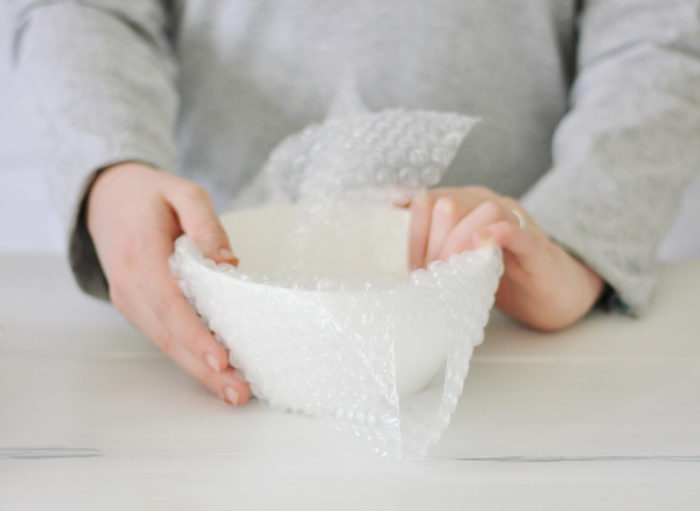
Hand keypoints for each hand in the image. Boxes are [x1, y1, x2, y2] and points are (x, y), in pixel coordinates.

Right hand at [87, 162, 249, 404]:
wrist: (107, 198)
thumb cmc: (151, 196)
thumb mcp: (184, 193)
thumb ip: (207, 225)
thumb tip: (230, 265)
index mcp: (140, 254)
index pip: (170, 303)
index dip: (195, 335)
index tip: (221, 360)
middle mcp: (129, 284)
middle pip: (168, 334)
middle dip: (203, 368)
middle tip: (237, 393)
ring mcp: (129, 299)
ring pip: (164, 342)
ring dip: (198, 370)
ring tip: (232, 391)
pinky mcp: (136, 307)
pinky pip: (162, 335)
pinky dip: (188, 355)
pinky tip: (213, 371)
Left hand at [408, 187, 603, 330]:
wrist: (551, 292)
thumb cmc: (497, 274)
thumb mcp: (455, 258)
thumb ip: (427, 246)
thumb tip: (388, 243)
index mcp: (463, 203)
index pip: (425, 201)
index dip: (412, 235)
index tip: (411, 268)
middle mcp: (486, 203)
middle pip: (446, 205)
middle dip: (431, 244)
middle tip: (432, 275)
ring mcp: (513, 220)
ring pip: (479, 213)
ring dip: (456, 245)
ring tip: (451, 272)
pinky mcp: (535, 244)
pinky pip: (514, 228)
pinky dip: (494, 234)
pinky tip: (479, 246)